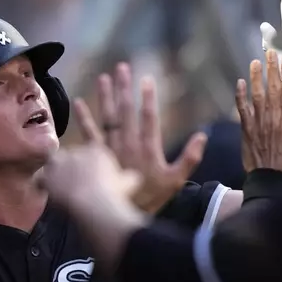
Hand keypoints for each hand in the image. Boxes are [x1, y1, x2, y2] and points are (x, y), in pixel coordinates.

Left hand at [40, 143, 145, 272]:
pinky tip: (45, 192)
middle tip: (71, 180)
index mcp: (97, 151)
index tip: (85, 174)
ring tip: (57, 183)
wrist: (95, 203)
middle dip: (69, 166)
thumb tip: (136, 177)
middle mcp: (77, 152)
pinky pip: (41, 178)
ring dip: (54, 171)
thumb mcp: (128, 184)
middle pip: (69, 154)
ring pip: (52, 162)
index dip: (85, 163)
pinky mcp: (49, 177)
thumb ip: (129, 178)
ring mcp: (61, 163)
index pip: (87, 152)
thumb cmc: (114, 194)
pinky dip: (42, 185)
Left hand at [73, 63, 206, 213]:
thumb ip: (190, 158)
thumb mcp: (176, 181)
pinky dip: (84, 118)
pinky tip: (79, 102)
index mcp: (148, 147)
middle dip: (124, 88)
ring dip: (105, 97)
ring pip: (108, 117)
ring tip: (104, 77)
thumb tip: (202, 135)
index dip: (148, 97)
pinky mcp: (96, 156)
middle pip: (126, 111)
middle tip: (122, 68)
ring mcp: (110, 149)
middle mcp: (128, 144)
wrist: (121, 214)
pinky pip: (89, 133)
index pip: (149, 117)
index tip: (147, 79)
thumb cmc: (151, 198)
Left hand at [236, 50, 281, 171]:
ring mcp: (258, 119)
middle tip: (270, 53)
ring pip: (256, 93)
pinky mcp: (246, 126)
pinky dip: (239, 94)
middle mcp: (273, 114)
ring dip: (256, 76)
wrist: (270, 174)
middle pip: (272, 86)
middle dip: (272, 68)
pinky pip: (241, 107)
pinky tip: (239, 82)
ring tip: (255, 62)